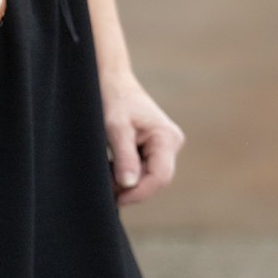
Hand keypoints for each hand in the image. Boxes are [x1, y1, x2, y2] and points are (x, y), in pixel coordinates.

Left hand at [99, 70, 184, 206]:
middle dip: (132, 187)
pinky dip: (128, 173)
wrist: (111, 80)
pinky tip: (112, 166)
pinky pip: (144, 170)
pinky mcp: (155, 148)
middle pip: (156, 180)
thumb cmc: (113, 99)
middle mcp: (171, 143)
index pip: (160, 177)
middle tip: (106, 185)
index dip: (139, 192)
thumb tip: (129, 185)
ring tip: (106, 172)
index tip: (116, 197)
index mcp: (166, 137)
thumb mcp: (115, 128)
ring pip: (149, 177)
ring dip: (128, 181)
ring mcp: (165, 146)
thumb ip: (124, 157)